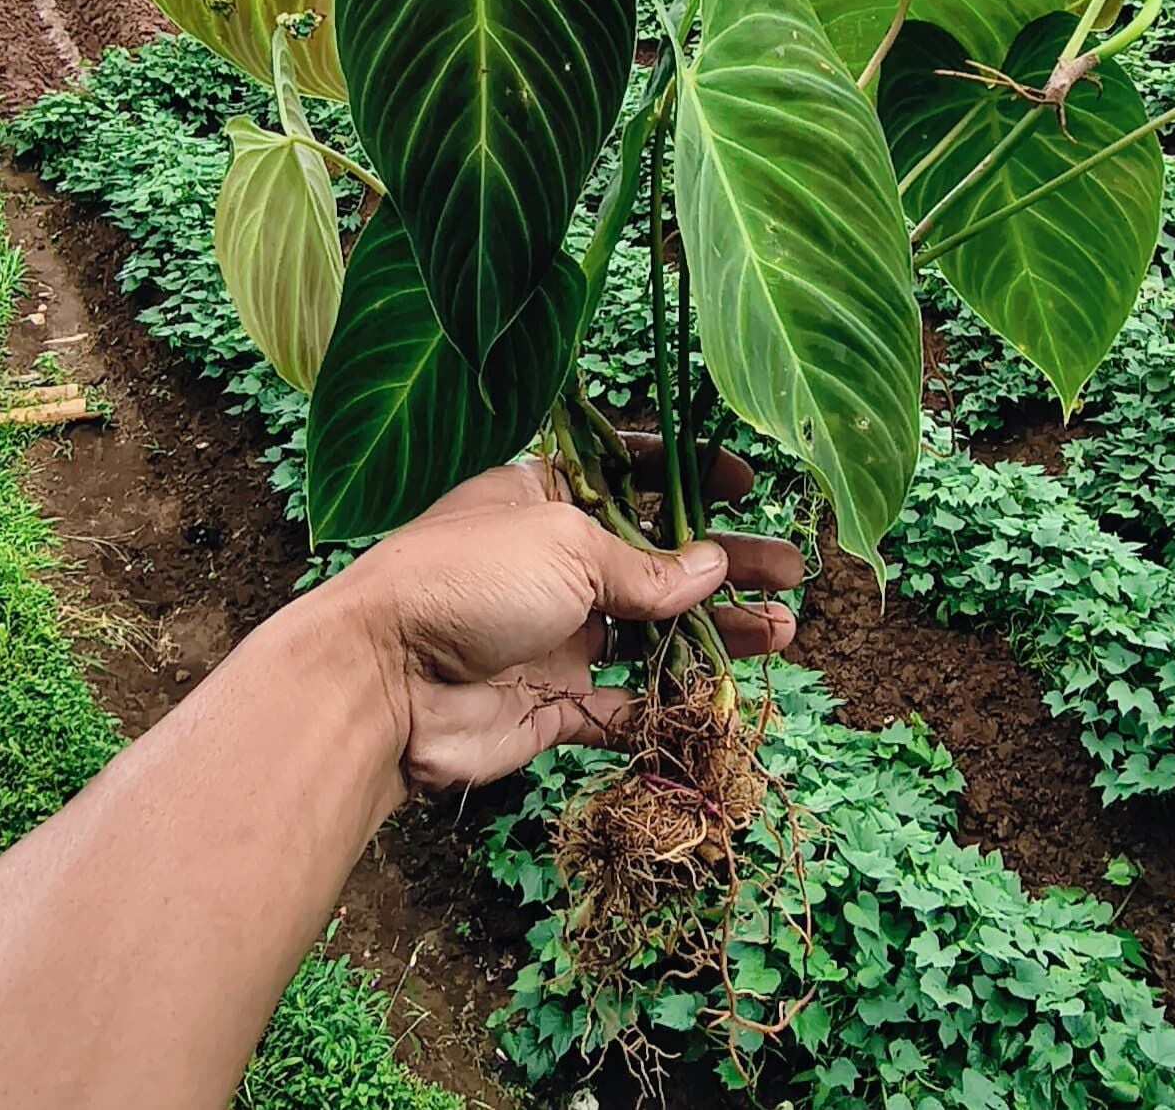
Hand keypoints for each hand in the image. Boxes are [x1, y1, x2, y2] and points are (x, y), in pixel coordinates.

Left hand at [337, 449, 803, 793]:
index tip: (745, 483)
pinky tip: (722, 695)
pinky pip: (624, 702)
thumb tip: (713, 567)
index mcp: (544, 497)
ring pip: (652, 632)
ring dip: (717, 631)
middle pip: (656, 558)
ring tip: (784, 633)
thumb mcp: (566, 546)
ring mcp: (552, 633)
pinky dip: (671, 700)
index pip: (627, 473)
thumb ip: (646, 567)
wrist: (383, 684)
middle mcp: (551, 561)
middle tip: (791, 572)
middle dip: (726, 564)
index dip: (687, 475)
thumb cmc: (467, 581)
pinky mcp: (551, 701)